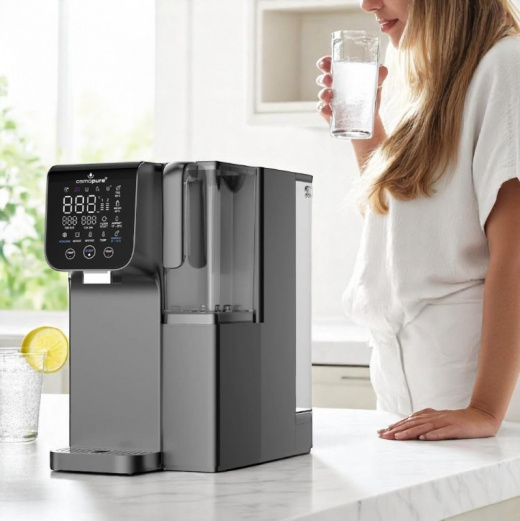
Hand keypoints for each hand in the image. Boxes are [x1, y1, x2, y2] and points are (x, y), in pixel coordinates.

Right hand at [315, 56, 388, 124]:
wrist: (371, 120)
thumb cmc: (370, 98)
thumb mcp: (376, 85)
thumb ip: (379, 77)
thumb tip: (383, 70)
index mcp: (342, 76)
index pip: (330, 66)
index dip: (325, 63)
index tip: (324, 63)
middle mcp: (334, 87)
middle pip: (323, 80)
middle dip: (323, 78)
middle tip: (328, 79)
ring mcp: (331, 101)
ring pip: (322, 95)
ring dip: (323, 94)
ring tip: (329, 94)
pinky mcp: (331, 115)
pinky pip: (323, 111)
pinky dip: (324, 109)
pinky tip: (327, 109)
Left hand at [377, 407, 500, 440]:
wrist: (481, 417)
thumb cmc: (458, 420)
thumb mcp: (439, 418)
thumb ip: (425, 418)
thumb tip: (409, 419)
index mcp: (430, 416)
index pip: (409, 421)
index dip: (395, 426)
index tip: (381, 432)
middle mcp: (435, 418)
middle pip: (413, 424)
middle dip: (396, 430)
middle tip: (382, 436)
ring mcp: (445, 422)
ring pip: (425, 427)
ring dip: (410, 432)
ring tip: (397, 437)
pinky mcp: (456, 428)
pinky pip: (444, 432)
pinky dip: (434, 435)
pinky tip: (424, 438)